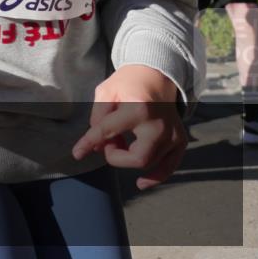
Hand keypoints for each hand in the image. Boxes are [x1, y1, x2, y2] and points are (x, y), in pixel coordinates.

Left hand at [71, 64, 185, 190]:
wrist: (155, 75)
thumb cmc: (127, 83)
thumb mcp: (105, 93)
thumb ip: (98, 118)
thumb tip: (97, 147)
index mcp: (138, 109)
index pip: (108, 131)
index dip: (89, 143)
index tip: (77, 154)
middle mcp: (160, 125)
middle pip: (137, 158)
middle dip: (116, 156)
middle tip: (109, 140)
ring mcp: (173, 134)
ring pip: (149, 163)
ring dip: (128, 157)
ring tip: (121, 139)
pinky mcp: (180, 141)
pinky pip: (169, 167)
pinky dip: (155, 178)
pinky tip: (141, 182)